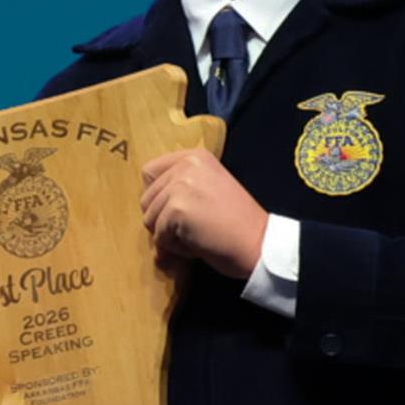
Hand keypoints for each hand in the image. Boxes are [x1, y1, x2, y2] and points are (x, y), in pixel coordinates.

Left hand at [140, 150, 268, 279]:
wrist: (259, 243)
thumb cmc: (237, 223)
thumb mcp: (208, 190)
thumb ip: (181, 190)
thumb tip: (147, 213)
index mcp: (194, 157)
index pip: (149, 173)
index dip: (157, 198)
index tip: (177, 211)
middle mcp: (186, 164)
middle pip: (146, 199)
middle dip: (163, 221)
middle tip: (193, 228)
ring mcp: (181, 185)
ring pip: (150, 219)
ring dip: (169, 236)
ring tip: (198, 235)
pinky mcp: (178, 208)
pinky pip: (159, 236)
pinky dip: (175, 248)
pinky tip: (199, 243)